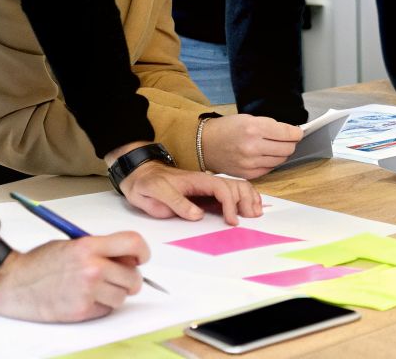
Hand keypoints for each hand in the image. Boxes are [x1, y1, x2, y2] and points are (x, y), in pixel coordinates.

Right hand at [0, 233, 147, 321]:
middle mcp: (91, 268)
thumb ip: (102, 249)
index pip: (133, 243)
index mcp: (89, 246)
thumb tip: (129, 258)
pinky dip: (101, 306)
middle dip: (129, 278)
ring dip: (114, 293)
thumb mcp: (73, 244)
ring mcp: (87, 291)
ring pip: (123, 296)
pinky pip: (107, 310)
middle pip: (133, 276)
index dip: (142, 251)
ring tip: (95, 287)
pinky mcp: (82, 311)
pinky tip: (85, 298)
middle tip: (117, 277)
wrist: (14, 283)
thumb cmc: (41, 262)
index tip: (140, 257)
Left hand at [118, 160, 263, 223]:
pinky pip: (229, 194)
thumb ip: (176, 202)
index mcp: (196, 180)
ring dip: (248, 198)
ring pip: (235, 188)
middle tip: (251, 217)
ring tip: (255, 213)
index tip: (231, 220)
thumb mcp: (155, 192)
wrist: (140, 175)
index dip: (229, 203)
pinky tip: (248, 207)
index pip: (221, 188)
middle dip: (246, 200)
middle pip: (234, 185)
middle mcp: (205, 182)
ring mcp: (207, 188)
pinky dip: (242, 198)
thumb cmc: (147, 183)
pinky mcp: (206, 195)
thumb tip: (198, 215)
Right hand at [201, 115, 302, 178]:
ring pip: (280, 160)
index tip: (298, 132)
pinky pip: (270, 169)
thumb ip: (270, 126)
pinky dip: (271, 162)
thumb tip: (291, 133)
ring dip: (281, 153)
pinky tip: (264, 155)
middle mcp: (253, 147)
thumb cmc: (226, 129)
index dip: (296, 133)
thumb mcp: (248, 119)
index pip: (287, 134)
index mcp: (254, 128)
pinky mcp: (248, 174)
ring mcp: (250, 163)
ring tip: (273, 147)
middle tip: (287, 139)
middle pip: (287, 149)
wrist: (204, 144)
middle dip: (290, 143)